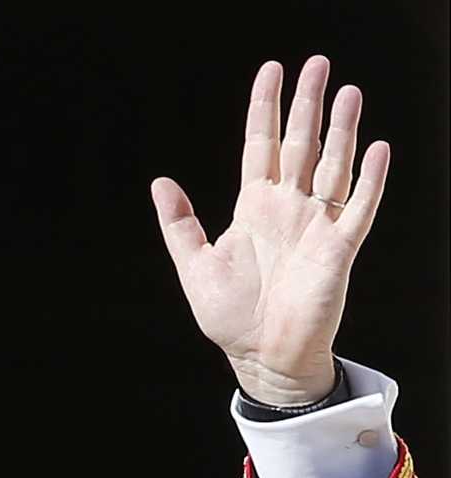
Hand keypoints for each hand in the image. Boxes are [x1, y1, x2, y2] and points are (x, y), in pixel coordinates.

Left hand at [151, 56, 388, 405]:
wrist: (261, 355)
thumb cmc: (230, 316)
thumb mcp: (195, 266)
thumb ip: (179, 224)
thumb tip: (160, 183)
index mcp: (254, 209)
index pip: (261, 146)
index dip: (265, 108)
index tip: (271, 70)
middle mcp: (289, 209)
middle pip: (302, 145)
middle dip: (308, 105)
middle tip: (317, 62)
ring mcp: (317, 225)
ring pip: (334, 165)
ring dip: (343, 130)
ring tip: (348, 92)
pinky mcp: (339, 248)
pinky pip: (359, 207)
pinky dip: (369, 178)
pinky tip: (376, 148)